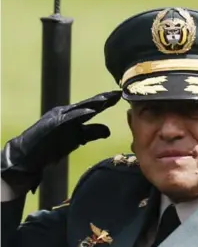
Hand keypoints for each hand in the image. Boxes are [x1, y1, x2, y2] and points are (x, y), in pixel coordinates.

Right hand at [1, 90, 120, 191]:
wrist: (29, 153)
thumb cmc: (53, 146)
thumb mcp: (77, 138)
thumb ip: (91, 133)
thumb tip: (109, 130)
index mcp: (72, 115)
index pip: (92, 107)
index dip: (106, 101)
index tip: (120, 96)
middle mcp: (66, 112)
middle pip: (88, 104)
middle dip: (103, 98)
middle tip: (118, 92)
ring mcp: (59, 117)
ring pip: (80, 108)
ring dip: (94, 103)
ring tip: (107, 98)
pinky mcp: (54, 124)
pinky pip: (69, 118)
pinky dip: (80, 114)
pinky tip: (91, 111)